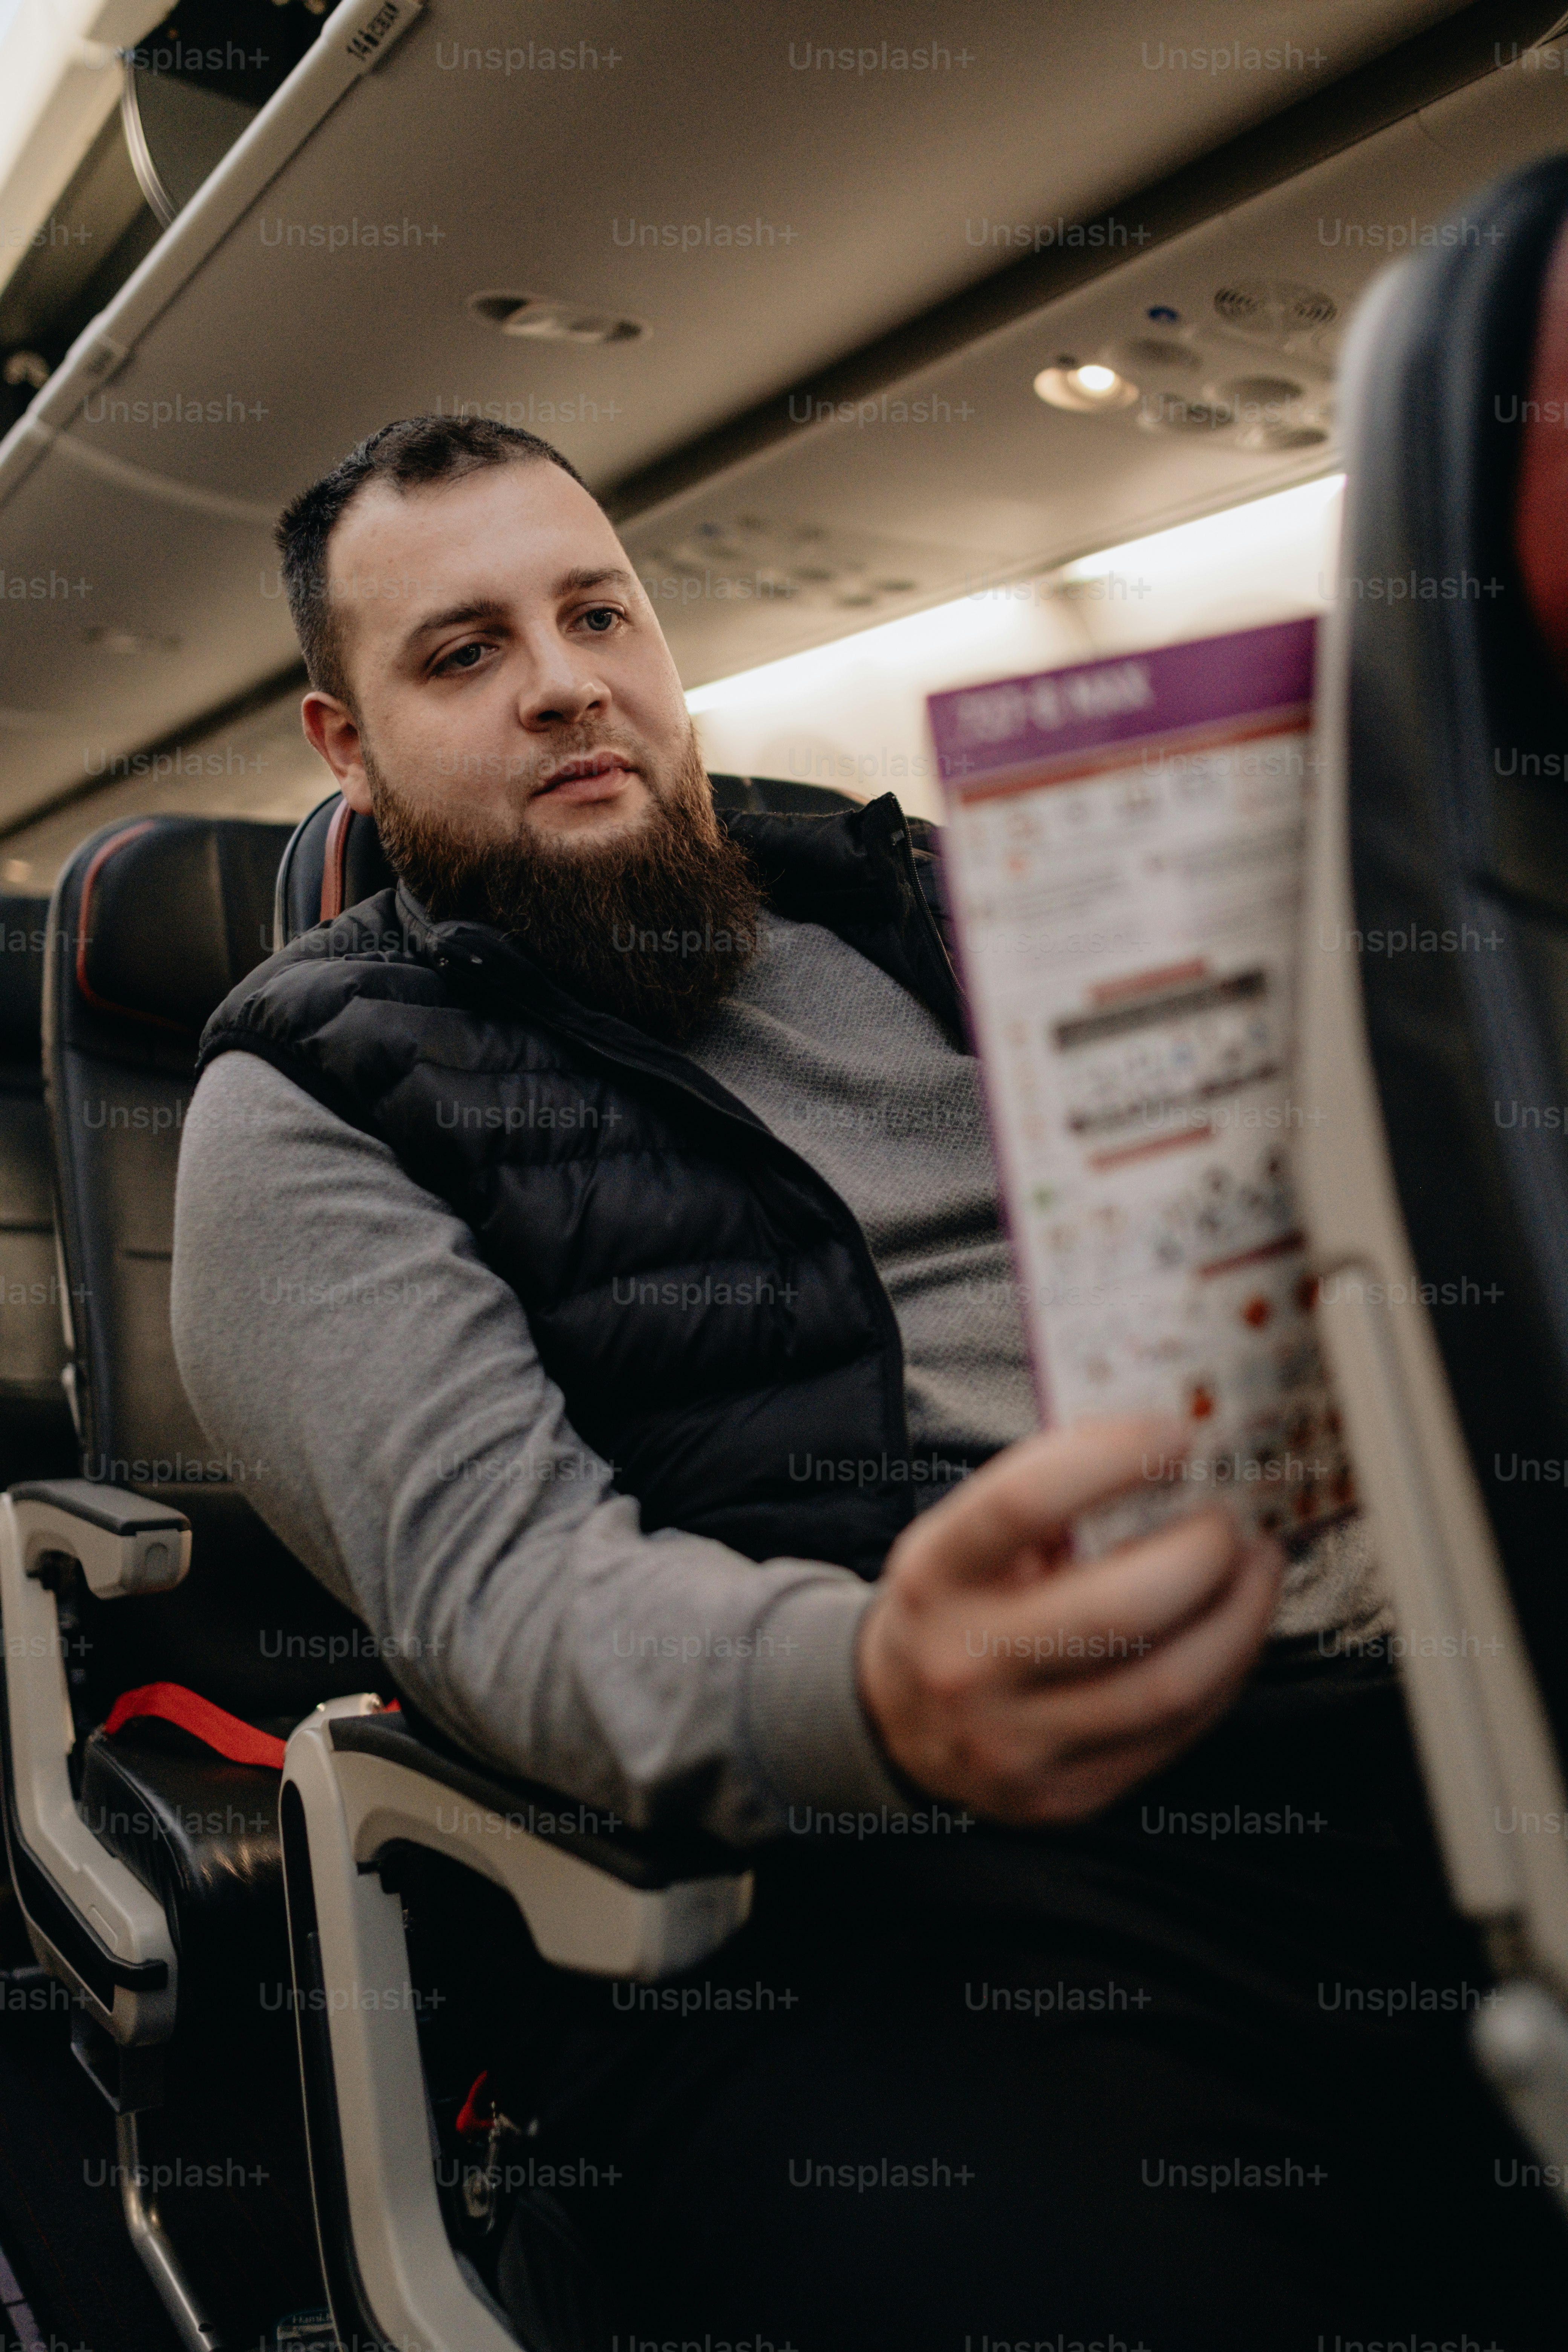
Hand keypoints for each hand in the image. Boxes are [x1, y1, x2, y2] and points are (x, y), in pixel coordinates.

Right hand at [855, 1415, 1282, 1825]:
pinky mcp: (1066, 1796)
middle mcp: (967, 1667)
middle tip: (1233, 1519)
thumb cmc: (953, 1607)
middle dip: (1203, 1553)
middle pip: (1117, 1611)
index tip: (1175, 1434)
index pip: (1021, 1505)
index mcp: (936, 1578)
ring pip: (1166, 1685)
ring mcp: (1017, 1743)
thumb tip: (1167, 1449)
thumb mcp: (964, 1540)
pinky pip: (1175, 1733)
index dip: (1109, 1461)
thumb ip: (1047, 1499)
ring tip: (1258, 1567)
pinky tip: (1233, 1630)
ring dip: (1239, 1617)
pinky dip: (1224, 1672)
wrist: (898, 1725)